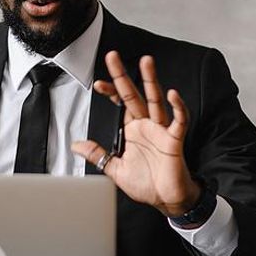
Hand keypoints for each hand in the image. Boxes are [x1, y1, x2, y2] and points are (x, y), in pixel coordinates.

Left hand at [71, 51, 201, 217]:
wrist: (167, 199)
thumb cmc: (146, 183)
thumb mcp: (115, 169)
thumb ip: (98, 155)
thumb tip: (77, 145)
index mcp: (132, 130)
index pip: (120, 104)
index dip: (110, 92)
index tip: (98, 84)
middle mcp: (146, 125)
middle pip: (133, 95)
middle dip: (123, 76)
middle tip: (112, 56)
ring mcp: (161, 130)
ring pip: (155, 100)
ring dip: (151, 81)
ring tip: (146, 62)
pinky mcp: (174, 139)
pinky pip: (179, 120)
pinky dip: (177, 107)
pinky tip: (172, 94)